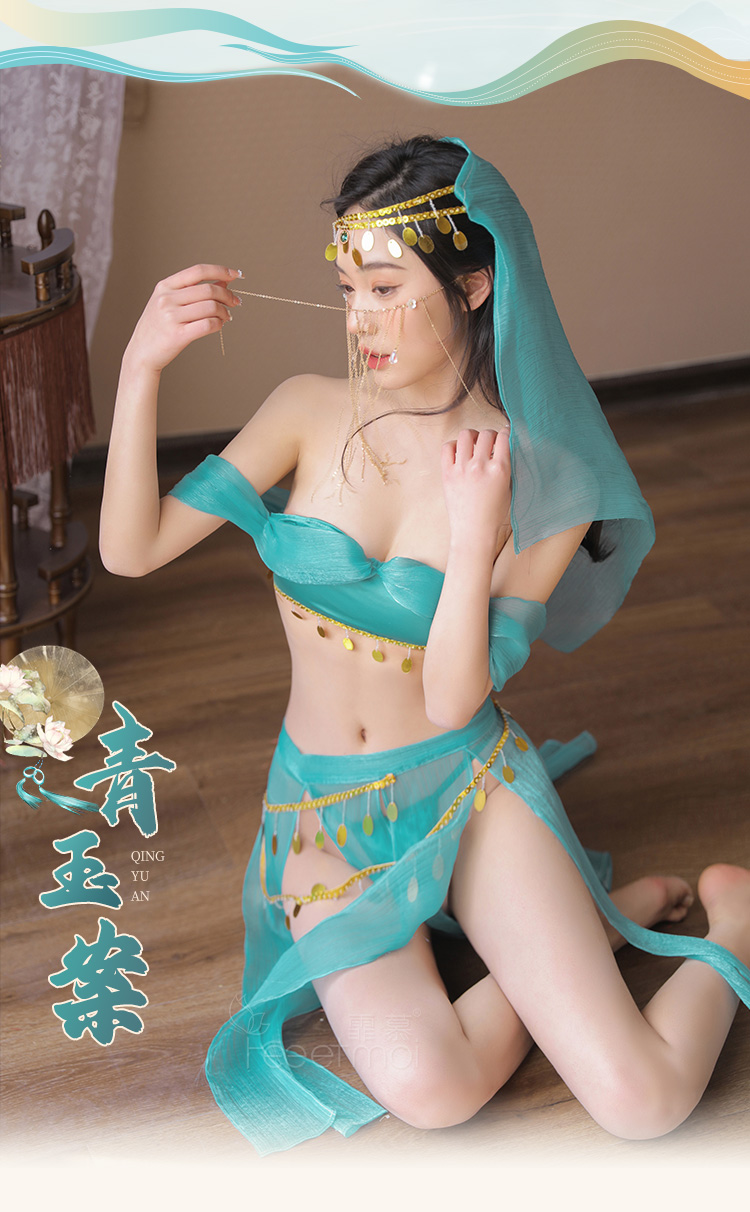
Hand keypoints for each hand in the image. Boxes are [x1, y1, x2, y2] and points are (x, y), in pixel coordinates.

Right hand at [124, 263, 242, 372]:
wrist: (142, 353)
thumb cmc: (159, 327)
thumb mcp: (169, 302)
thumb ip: (193, 291)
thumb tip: (224, 281)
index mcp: (165, 286)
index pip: (198, 271)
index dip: (220, 270)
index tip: (235, 275)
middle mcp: (167, 299)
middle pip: (208, 290)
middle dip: (227, 295)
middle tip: (235, 302)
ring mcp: (171, 317)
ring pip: (211, 307)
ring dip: (224, 311)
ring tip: (226, 316)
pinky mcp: (178, 335)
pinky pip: (208, 324)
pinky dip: (219, 324)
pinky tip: (219, 325)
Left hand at [441, 427, 511, 551]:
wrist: (474, 531)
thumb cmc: (493, 513)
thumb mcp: (509, 489)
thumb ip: (507, 467)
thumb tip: (505, 448)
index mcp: (500, 470)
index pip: (504, 437)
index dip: (506, 432)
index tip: (505, 434)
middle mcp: (480, 466)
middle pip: (486, 434)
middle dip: (490, 435)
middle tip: (490, 442)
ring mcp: (462, 469)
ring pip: (466, 435)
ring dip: (473, 436)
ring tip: (474, 444)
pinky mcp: (447, 473)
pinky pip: (448, 447)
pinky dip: (454, 445)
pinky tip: (460, 452)